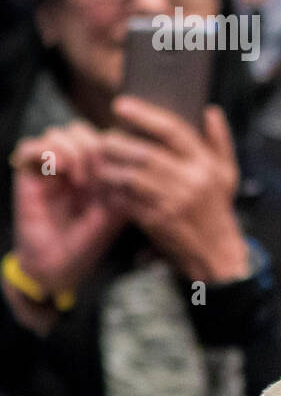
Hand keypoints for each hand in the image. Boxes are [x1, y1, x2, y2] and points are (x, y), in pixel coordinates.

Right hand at [9, 121, 125, 294]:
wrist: (59, 265)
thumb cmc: (90, 241)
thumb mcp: (118, 211)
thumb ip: (127, 184)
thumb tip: (138, 157)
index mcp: (98, 170)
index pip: (105, 137)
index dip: (113, 148)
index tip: (119, 175)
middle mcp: (73, 165)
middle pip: (82, 130)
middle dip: (93, 148)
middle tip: (97, 179)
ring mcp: (50, 169)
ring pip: (59, 133)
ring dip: (73, 151)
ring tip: (80, 180)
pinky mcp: (27, 176)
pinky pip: (30, 146)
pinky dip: (47, 152)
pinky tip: (60, 171)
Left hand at [97, 97, 249, 282]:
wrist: (215, 251)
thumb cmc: (217, 209)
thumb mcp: (227, 174)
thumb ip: (220, 141)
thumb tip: (211, 111)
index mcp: (206, 165)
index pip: (172, 131)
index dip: (144, 115)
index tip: (121, 105)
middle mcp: (190, 181)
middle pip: (144, 153)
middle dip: (118, 142)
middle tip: (104, 138)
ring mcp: (172, 202)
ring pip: (129, 176)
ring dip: (109, 166)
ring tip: (101, 160)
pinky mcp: (156, 220)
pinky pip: (126, 199)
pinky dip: (112, 190)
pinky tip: (107, 186)